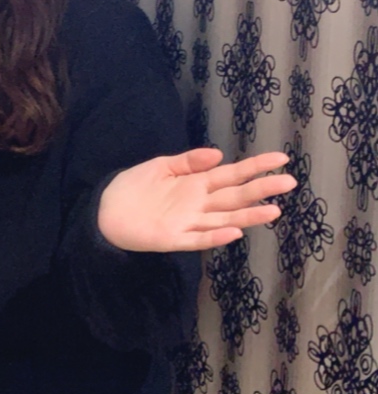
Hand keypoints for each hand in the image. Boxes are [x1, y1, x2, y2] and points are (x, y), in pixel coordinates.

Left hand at [98, 148, 297, 251]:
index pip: (233, 174)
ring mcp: (188, 222)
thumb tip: (219, 154)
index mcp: (197, 184)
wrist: (105, 209)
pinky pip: (198, 239)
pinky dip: (216, 237)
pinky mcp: (174, 238)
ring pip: (225, 219)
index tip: (282, 159)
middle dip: (261, 189)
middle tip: (289, 182)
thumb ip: (189, 161)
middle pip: (235, 196)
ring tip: (273, 210)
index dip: (256, 167)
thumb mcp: (161, 166)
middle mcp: (198, 204)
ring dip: (248, 216)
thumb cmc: (134, 187)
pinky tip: (233, 233)